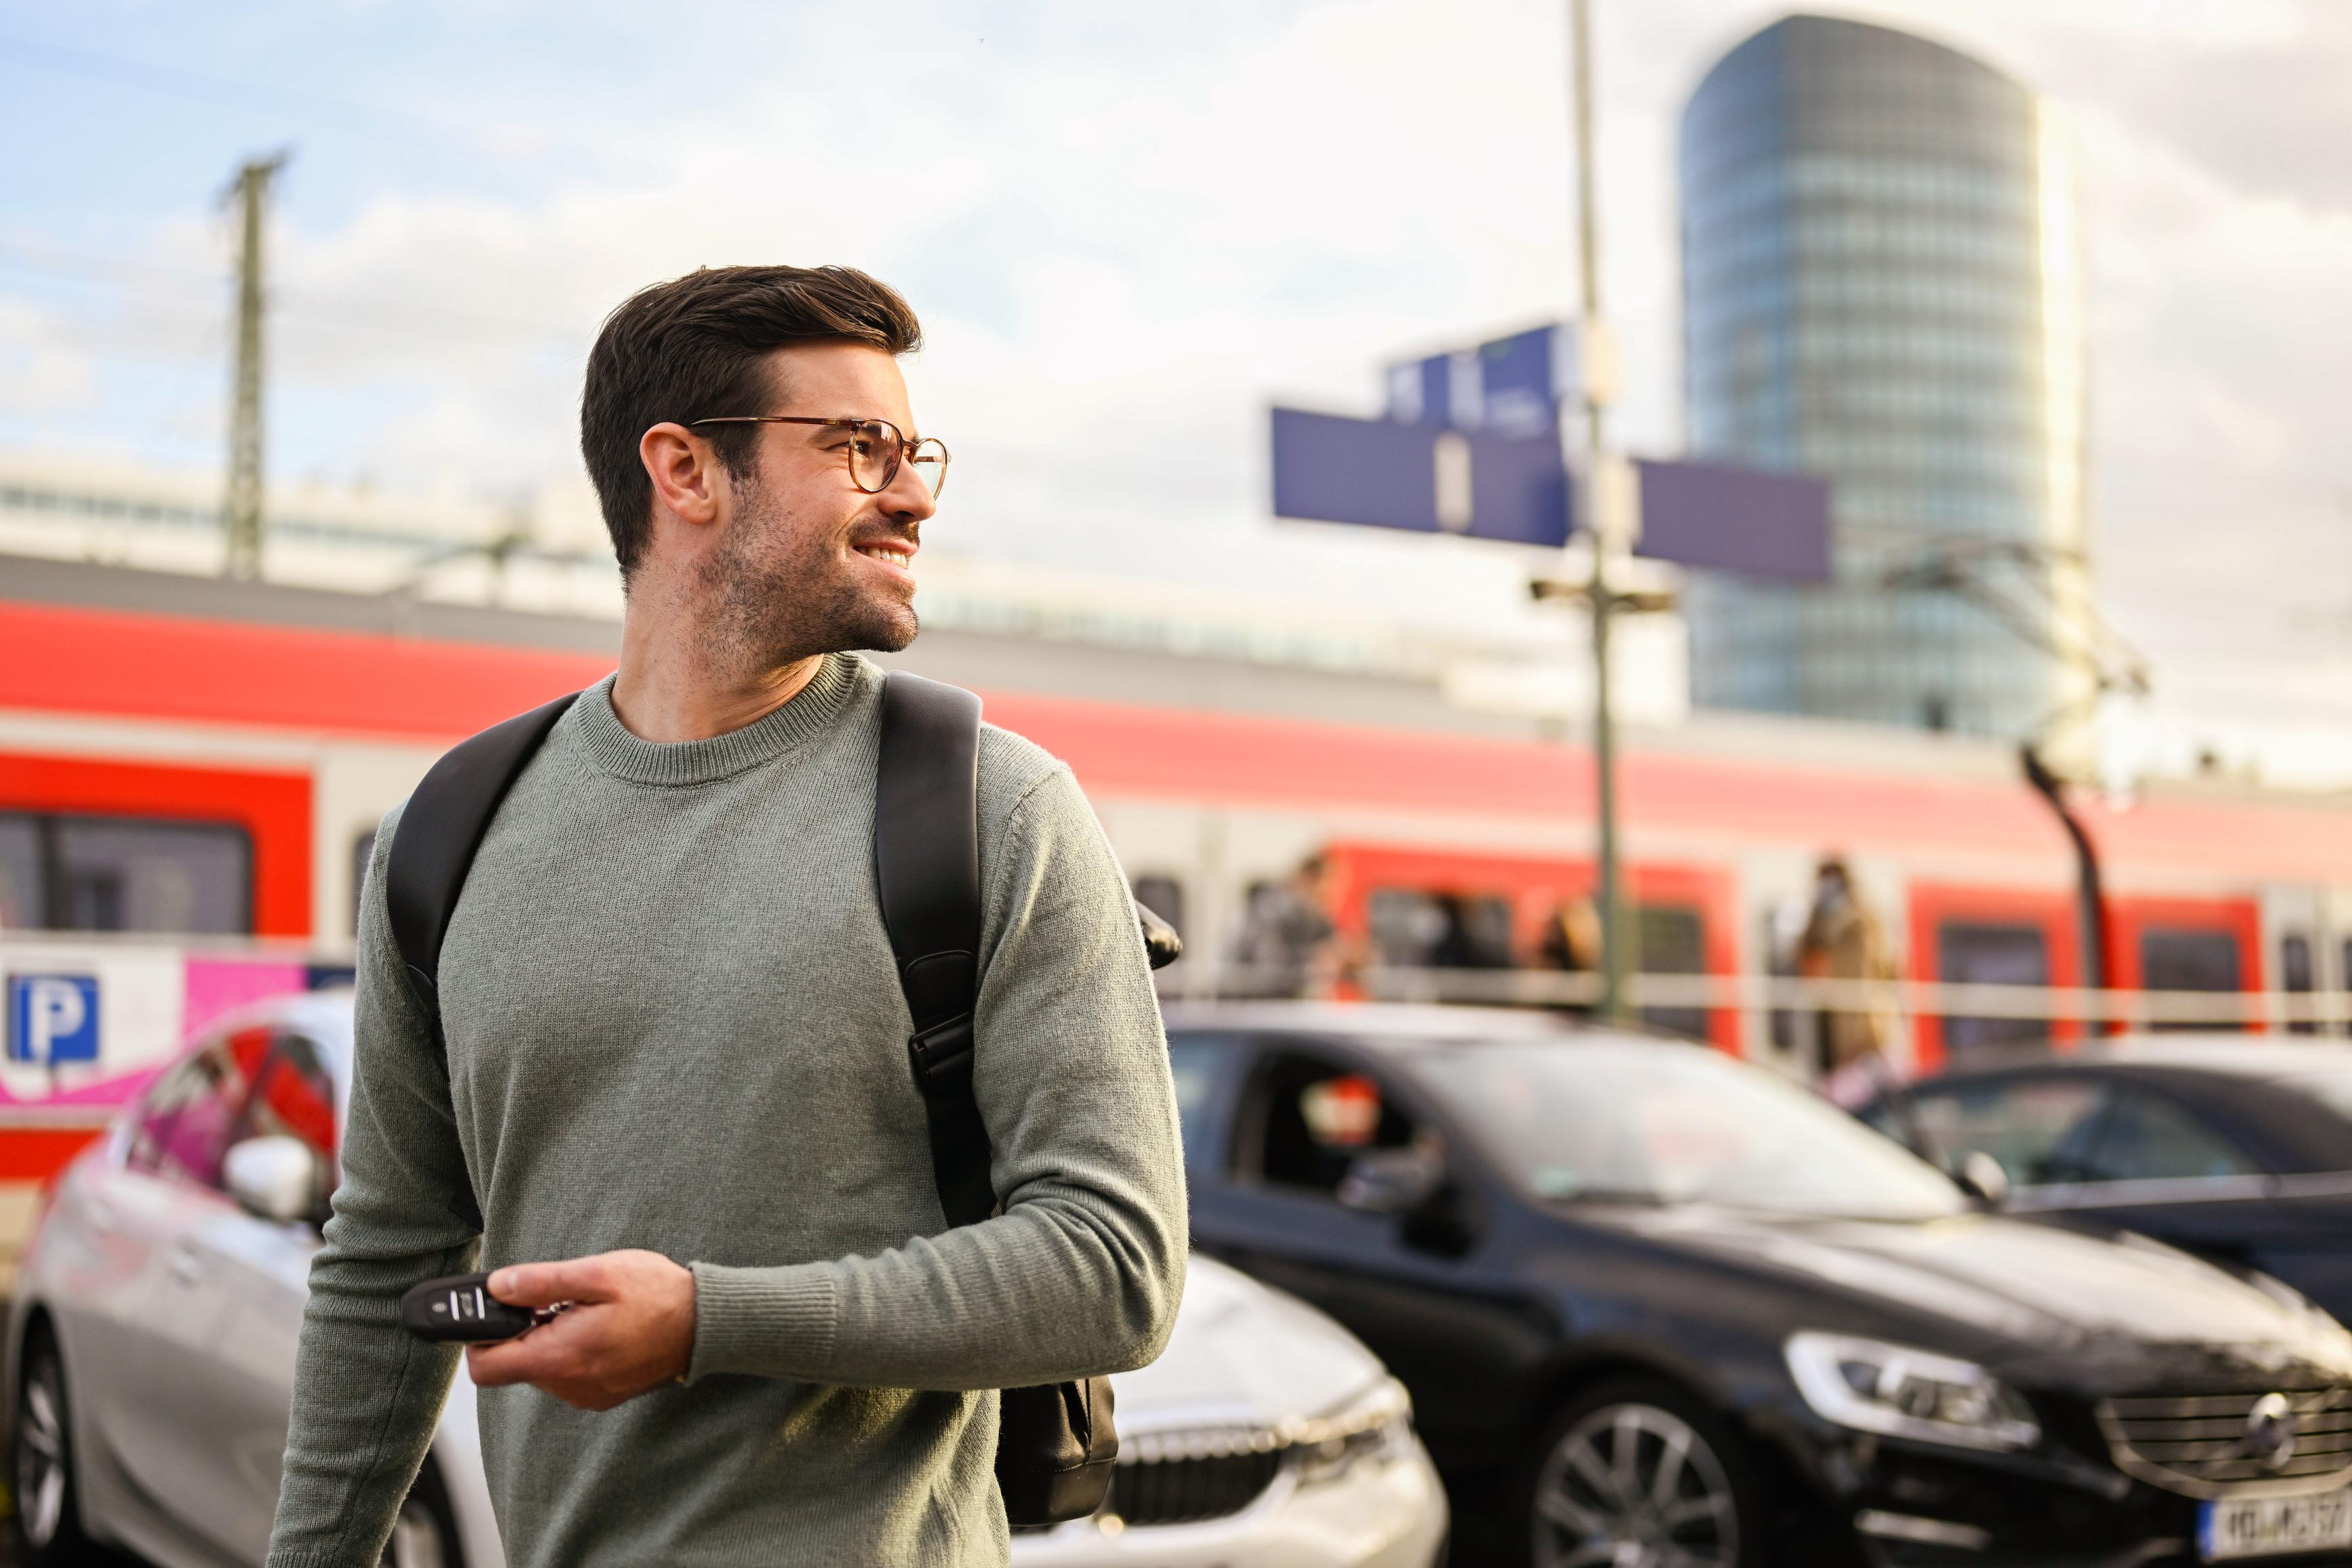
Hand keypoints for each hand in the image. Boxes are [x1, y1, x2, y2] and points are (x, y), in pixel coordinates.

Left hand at [465, 1250, 695, 1410]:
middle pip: (513, 1365)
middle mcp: (568, 1385)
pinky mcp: (601, 1395)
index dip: (478, 1336)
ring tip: (582, 1310)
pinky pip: (566, 1375)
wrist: (706, 1325)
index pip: (485, 1367)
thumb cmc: (658, 1296)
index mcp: (560, 1356)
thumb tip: (497, 1286)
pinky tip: (597, 1327)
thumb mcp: (598, 1274)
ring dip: (548, 1339)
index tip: (494, 1310)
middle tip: (552, 1299)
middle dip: (522, 1330)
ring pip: (541, 1368)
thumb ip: (541, 1281)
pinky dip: (569, 1351)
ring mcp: (585, 1394)